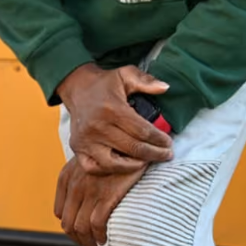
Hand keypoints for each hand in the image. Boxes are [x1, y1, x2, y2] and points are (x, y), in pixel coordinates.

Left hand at [54, 153, 145, 245]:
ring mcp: (90, 191)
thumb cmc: (112, 154)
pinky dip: (100, 235)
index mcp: (66, 177)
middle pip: (68, 224)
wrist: (130, 142)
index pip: (61, 213)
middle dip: (78, 239)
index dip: (70, 227)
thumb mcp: (88, 163)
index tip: (81, 234)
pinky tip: (106, 238)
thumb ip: (79, 180)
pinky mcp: (107, 195)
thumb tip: (81, 205)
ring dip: (88, 241)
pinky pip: (97, 224)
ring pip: (81, 227)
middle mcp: (74, 185)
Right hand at [59, 63, 173, 173]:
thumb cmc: (105, 84)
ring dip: (135, 165)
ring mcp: (85, 140)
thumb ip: (146, 81)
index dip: (159, 140)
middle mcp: (97, 126)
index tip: (169, 143)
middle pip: (133, 148)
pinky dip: (110, 170)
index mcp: (112, 109)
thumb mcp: (125, 75)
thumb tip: (165, 88)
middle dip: (155, 154)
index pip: (142, 131)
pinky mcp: (77, 148)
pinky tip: (124, 165)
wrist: (77, 88)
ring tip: (147, 161)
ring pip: (115, 163)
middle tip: (166, 155)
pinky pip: (94, 167)